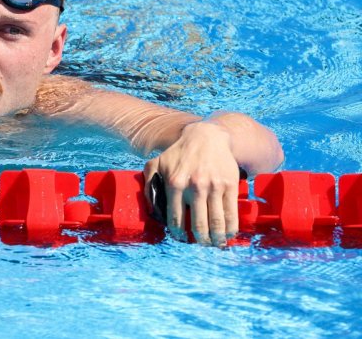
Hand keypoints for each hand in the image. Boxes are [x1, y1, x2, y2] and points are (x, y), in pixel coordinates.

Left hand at [143, 122, 239, 245]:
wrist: (206, 136)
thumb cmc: (179, 153)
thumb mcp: (156, 163)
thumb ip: (148, 184)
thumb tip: (150, 209)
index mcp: (175, 183)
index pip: (175, 218)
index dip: (178, 233)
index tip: (181, 239)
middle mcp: (195, 186)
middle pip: (198, 224)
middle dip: (200, 240)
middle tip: (201, 244)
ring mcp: (214, 186)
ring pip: (217, 222)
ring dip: (216, 238)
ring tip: (215, 243)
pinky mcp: (230, 185)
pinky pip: (231, 213)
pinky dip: (230, 228)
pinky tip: (228, 234)